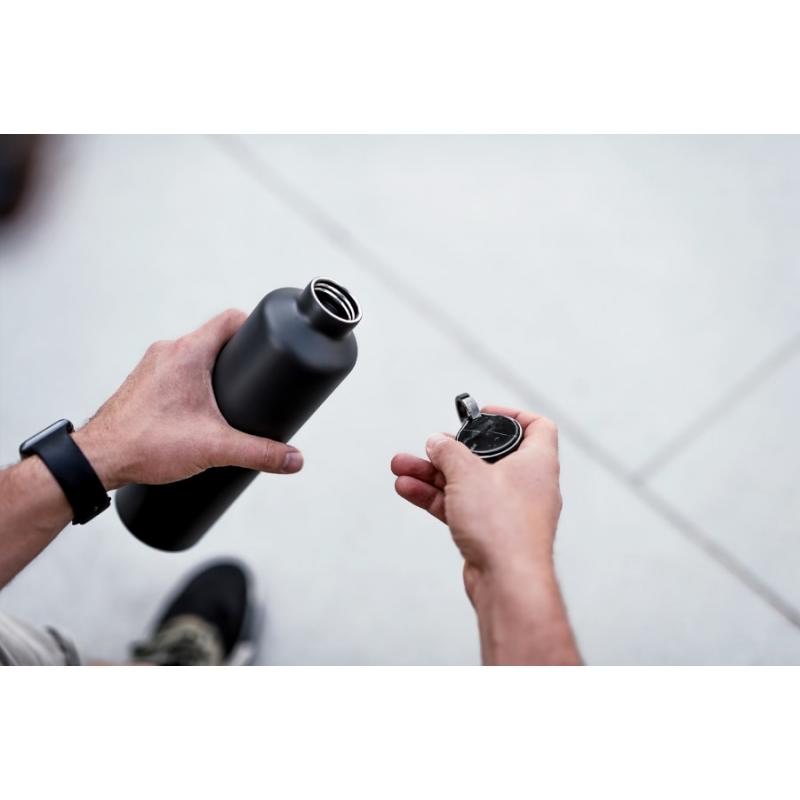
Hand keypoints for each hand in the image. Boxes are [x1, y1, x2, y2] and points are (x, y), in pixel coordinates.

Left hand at [72, 309, 303, 489]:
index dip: (255, 327)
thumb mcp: (215, 448)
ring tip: (228, 397)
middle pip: (214, 338)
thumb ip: (259, 453)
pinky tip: (197, 409)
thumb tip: (294, 459)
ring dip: (212, 370)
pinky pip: (175, 369)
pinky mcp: (142, 381)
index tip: (268, 345)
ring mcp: (151, 365)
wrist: (99, 459)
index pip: (230, 319)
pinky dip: (191, 382)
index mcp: (188, 353)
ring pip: (193, 354)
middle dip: (237, 357)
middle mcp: (168, 351)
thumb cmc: (147, 444)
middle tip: (254, 379)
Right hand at [391, 407, 579, 664]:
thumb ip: (449, 452)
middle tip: (430, 447)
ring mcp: (507, 511)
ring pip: (467, 483)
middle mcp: (526, 485)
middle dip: (451, 450)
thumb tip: (438, 441)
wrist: (507, 583)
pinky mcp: (490, 533)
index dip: (511, 415)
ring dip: (433, 474)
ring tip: (402, 467)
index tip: (484, 415)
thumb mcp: (468, 474)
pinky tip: (408, 489)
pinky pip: (460, 506)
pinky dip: (436, 497)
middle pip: (488, 456)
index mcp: (536, 463)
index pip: (536, 427)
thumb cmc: (504, 528)